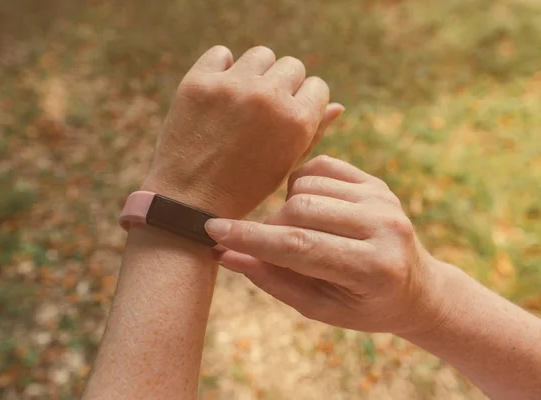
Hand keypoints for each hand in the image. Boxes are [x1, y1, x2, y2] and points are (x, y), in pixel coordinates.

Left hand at [143, 46, 343, 218]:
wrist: (187, 202)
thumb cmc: (242, 188)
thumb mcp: (285, 166)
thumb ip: (314, 133)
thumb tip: (338, 105)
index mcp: (296, 122)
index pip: (317, 86)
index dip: (304, 101)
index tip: (288, 114)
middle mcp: (268, 98)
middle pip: (292, 66)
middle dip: (282, 85)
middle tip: (263, 110)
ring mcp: (232, 87)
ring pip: (260, 55)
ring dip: (255, 73)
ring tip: (242, 99)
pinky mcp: (199, 82)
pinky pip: (221, 54)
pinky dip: (221, 68)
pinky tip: (218, 93)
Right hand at [204, 155, 442, 334]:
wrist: (416, 288)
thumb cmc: (364, 307)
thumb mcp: (321, 308)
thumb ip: (274, 281)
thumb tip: (226, 255)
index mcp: (373, 268)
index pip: (299, 247)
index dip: (251, 239)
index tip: (214, 231)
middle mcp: (385, 227)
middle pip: (300, 210)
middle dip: (270, 227)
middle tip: (270, 246)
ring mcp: (383, 199)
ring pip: (306, 186)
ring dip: (287, 208)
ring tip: (300, 233)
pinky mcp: (376, 183)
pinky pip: (320, 167)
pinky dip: (302, 185)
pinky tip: (311, 209)